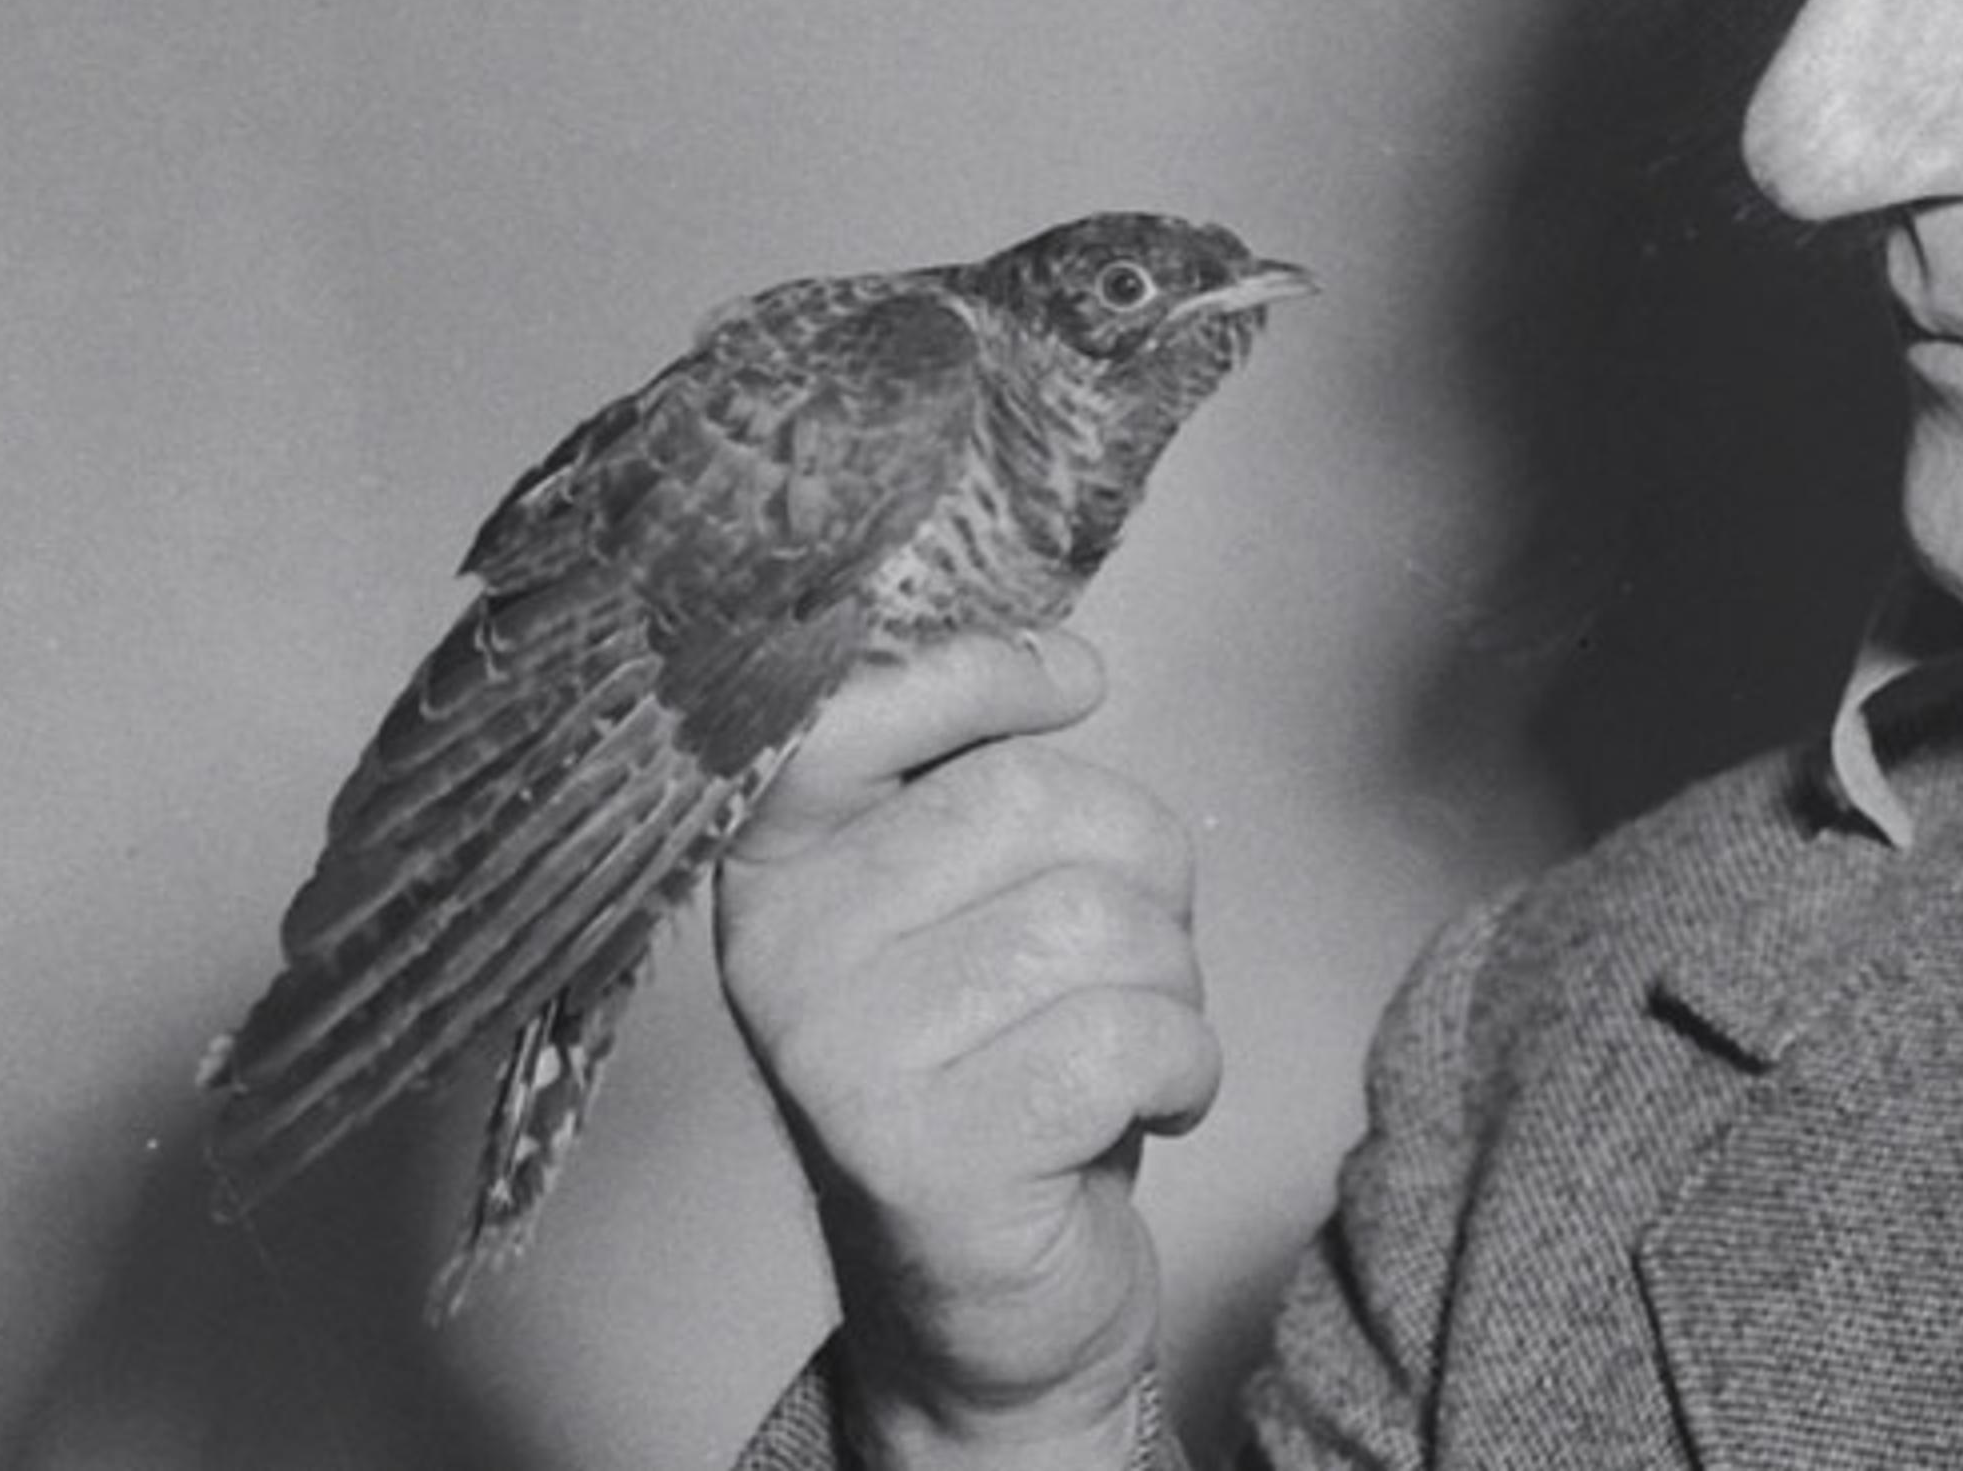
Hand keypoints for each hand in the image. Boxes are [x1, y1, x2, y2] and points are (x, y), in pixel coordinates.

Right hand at [719, 629, 1217, 1467]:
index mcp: (777, 868)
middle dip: (1140, 866)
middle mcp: (780, 953)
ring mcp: (840, 1058)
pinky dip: (1185, 1066)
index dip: (981, 672)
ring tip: (1128, 1037)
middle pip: (1032, 799)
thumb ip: (980, 781)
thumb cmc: (1003, 1064)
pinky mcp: (924, 1154)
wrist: (989, 1299)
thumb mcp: (969, 902)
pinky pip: (1131, 1037)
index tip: (1072, 682)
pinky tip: (1147, 1108)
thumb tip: (1066, 663)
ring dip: (1170, 982)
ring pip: (1102, 919)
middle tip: (1127, 949)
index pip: (850, 709)